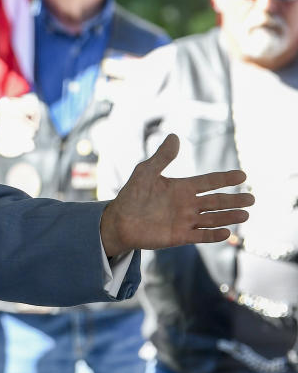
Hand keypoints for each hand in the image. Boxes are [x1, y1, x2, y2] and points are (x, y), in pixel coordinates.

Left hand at [100, 134, 254, 255]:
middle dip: (234, 200)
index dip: (225, 179)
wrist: (119, 220)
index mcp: (182, 188)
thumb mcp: (146, 172)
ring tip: (245, 215)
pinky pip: (200, 236)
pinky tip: (226, 232)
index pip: (209, 182)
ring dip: (228, 217)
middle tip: (252, 198)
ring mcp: (185, 221)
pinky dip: (213, 235)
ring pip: (212, 219)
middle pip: (216, 201)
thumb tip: (175, 136)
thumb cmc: (132, 195)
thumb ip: (162, 157)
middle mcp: (187, 204)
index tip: (242, 175)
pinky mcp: (180, 236)